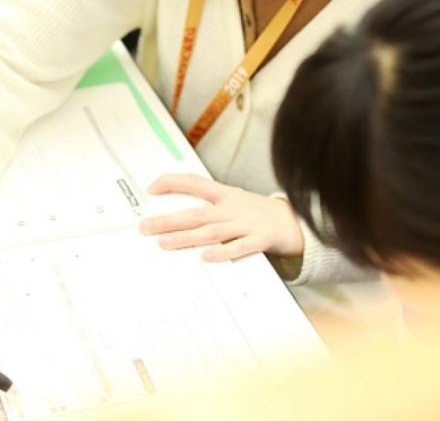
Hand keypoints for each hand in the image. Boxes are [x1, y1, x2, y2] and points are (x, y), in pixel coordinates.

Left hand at [139, 174, 304, 261]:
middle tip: (146, 227)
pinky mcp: (261, 239)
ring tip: (165, 243)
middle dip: (169, 220)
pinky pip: (241, 247)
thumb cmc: (256, 213)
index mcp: (225, 195)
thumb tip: (176, 219)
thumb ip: (209, 206)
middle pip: (197, 213)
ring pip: (212, 231)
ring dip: (187, 237)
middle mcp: (233, 208)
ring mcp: (247, 223)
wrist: (294, 221)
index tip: (151, 189)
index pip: (195, 183)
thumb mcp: (233, 201)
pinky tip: (207, 257)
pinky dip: (224, 252)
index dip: (173, 183)